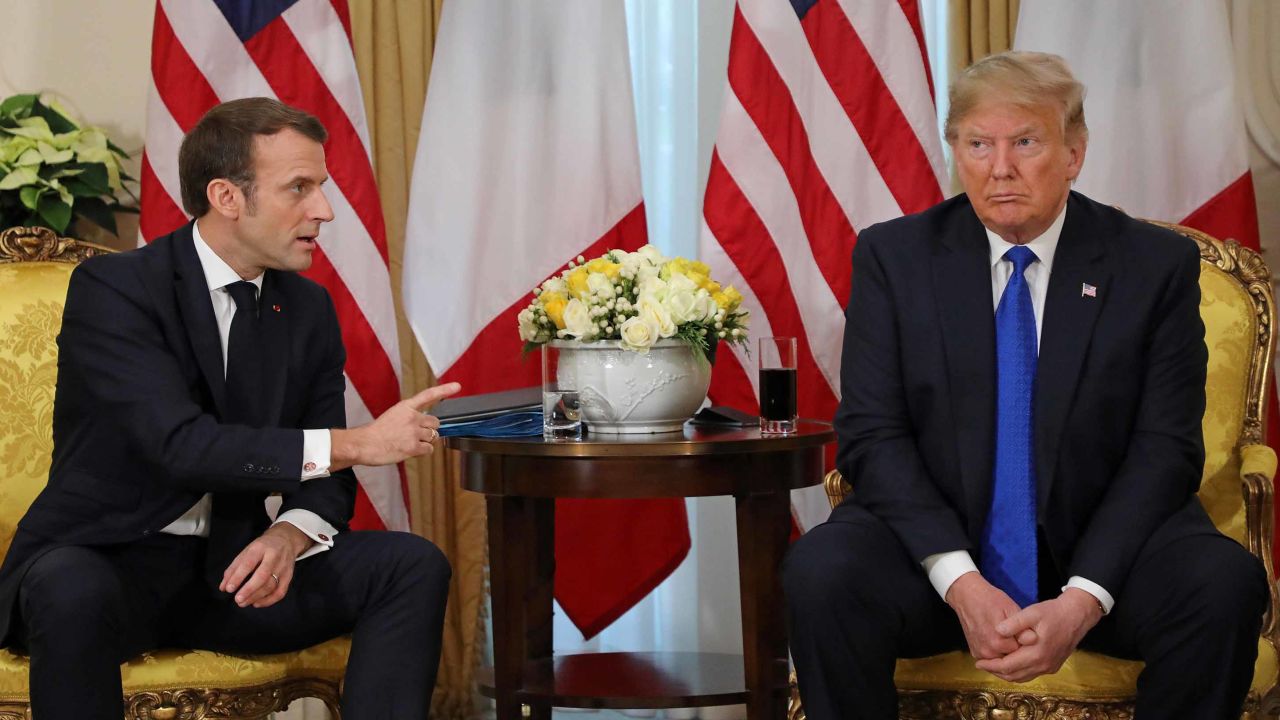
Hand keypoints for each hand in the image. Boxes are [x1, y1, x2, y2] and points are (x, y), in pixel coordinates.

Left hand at [220, 522, 311, 607]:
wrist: (286, 540)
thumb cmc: (262, 547)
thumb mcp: (246, 551)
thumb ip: (234, 568)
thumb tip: (224, 587)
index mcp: (260, 548)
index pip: (248, 563)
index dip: (238, 577)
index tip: (229, 589)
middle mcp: (274, 557)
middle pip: (262, 576)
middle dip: (249, 589)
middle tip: (237, 599)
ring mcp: (283, 567)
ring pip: (271, 586)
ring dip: (256, 597)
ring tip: (243, 603)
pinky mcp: (289, 576)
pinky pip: (280, 592)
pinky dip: (268, 601)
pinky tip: (256, 603)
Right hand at [330, 382, 460, 469]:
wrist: (364, 444)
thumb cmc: (376, 432)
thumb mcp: (392, 415)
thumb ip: (409, 416)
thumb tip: (424, 425)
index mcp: (405, 407)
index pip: (428, 395)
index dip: (444, 390)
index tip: (457, 386)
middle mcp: (412, 417)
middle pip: (435, 423)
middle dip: (430, 429)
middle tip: (417, 435)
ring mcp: (414, 432)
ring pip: (433, 437)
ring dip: (425, 441)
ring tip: (409, 443)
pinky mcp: (413, 447)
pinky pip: (429, 450)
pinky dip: (423, 452)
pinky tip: (410, 451)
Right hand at [946, 572, 1027, 659]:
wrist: (967, 597)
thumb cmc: (990, 600)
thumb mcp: (1011, 609)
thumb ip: (1022, 628)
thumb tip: (1034, 640)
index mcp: (998, 642)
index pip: (1022, 652)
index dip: (1024, 642)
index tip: (1022, 632)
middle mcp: (987, 652)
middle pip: (1012, 658)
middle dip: (1016, 649)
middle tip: (1014, 632)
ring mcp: (980, 654)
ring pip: (1002, 659)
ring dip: (1006, 651)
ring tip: (1005, 635)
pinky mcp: (974, 653)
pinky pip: (992, 658)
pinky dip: (996, 651)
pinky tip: (996, 638)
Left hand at [974, 588, 1103, 681]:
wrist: (1077, 616)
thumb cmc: (1053, 612)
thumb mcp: (1032, 613)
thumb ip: (1014, 623)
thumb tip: (997, 631)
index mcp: (1037, 654)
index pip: (1008, 666)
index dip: (991, 665)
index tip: (978, 662)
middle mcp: (1044, 665)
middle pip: (1014, 676)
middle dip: (996, 671)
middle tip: (982, 664)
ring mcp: (1049, 668)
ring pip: (1022, 677)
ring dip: (1006, 673)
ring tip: (992, 665)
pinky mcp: (1053, 666)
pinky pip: (1031, 674)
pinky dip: (1018, 672)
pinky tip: (1010, 663)